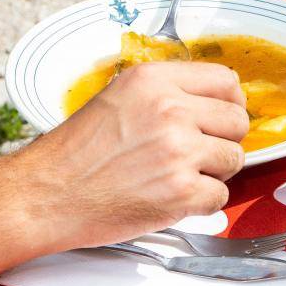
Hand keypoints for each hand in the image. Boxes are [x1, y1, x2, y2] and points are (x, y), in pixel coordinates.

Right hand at [22, 61, 250, 246]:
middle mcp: (170, 111)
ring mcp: (179, 152)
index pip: (225, 82)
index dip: (229, 103)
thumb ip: (166, 94)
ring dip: (214, 172)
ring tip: (178, 175)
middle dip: (223, 140)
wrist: (47, 194)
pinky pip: (220, 196)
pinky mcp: (182, 192)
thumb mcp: (118, 98)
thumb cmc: (77, 153)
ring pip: (234, 159)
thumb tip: (214, 102)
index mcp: (154, 81)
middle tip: (197, 153)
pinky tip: (172, 197)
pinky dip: (202, 203)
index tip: (221, 117)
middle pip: (238, 121)